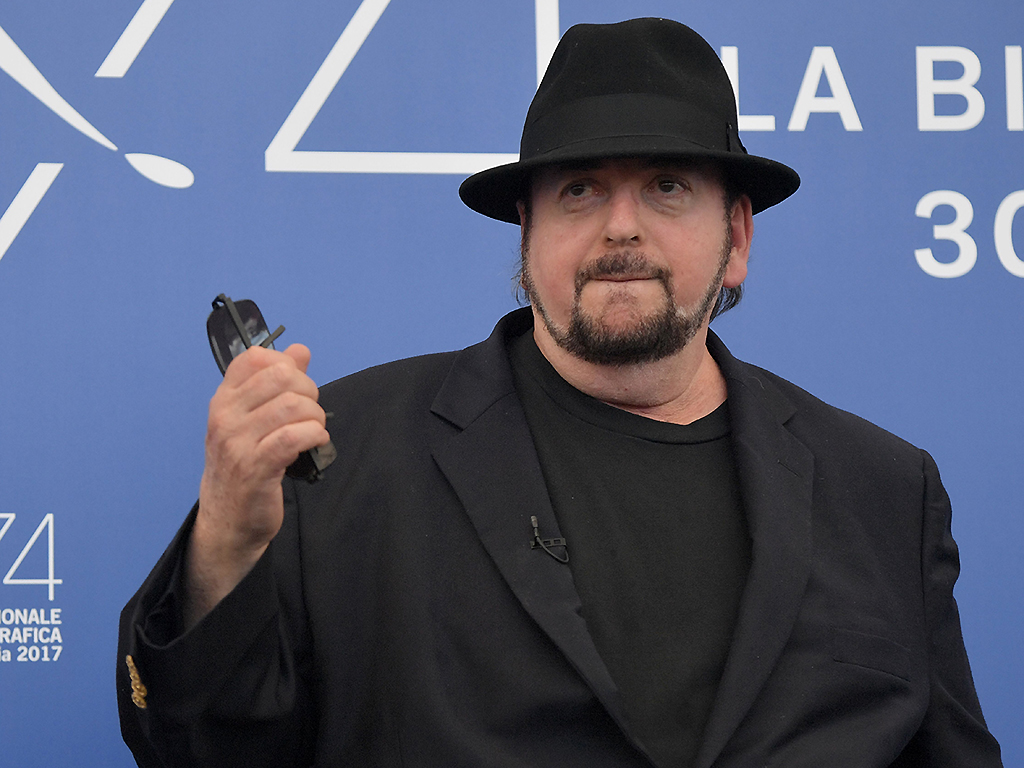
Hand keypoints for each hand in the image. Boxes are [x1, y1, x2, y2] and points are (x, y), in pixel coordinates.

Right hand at [185, 343, 329, 628]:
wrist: (228, 520)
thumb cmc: (244, 466)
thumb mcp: (253, 421)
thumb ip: (276, 383)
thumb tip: (299, 350)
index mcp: (224, 400)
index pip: (255, 357)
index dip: (286, 364)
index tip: (295, 387)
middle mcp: (226, 416)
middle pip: (281, 376)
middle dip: (308, 390)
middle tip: (310, 412)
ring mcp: (238, 442)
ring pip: (292, 405)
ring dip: (315, 416)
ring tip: (314, 430)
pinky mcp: (256, 468)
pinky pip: (294, 437)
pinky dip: (315, 435)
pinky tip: (315, 442)